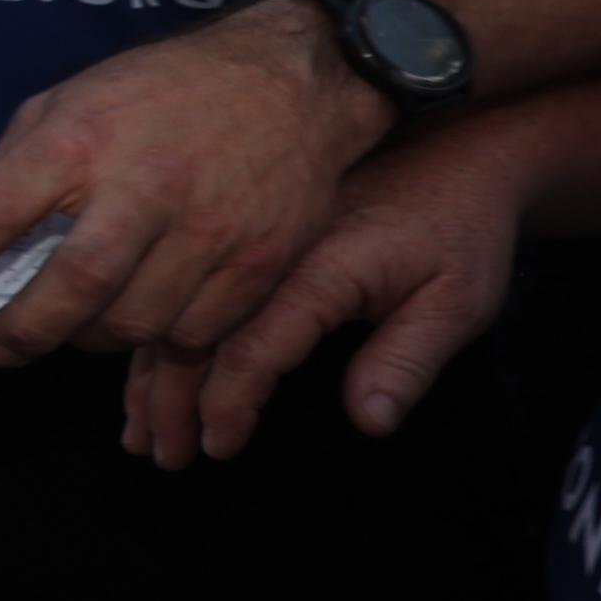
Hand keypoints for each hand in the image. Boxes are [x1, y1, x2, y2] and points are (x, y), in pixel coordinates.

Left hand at [0, 0, 394, 368]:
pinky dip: (156, 341)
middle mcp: (143, 186)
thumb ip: (15, 165)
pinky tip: (139, 320)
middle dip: (22, 332)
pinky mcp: (256, 262)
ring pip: (133, 325)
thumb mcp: (72, 98)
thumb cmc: (166, 90)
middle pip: (73, 291)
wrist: (292, 79)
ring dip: (88, 339)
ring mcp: (207, 230)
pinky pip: (193, 333)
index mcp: (81, 138)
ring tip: (71, 327)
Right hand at [122, 116, 542, 466]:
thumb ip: (408, 361)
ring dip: (153, 374)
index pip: (253, 347)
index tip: (218, 447)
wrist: (459, 145)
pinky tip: (145, 372)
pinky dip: (162, 335)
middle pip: (199, 331)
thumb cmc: (463, 225)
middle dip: (170, 400)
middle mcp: (272, 253)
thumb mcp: (458, 299)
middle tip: (161, 455)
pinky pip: (192, 290)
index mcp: (319, 266)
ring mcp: (254, 241)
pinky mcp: (253, 238)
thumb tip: (369, 421)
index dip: (228, 403)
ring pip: (182, 310)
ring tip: (137, 432)